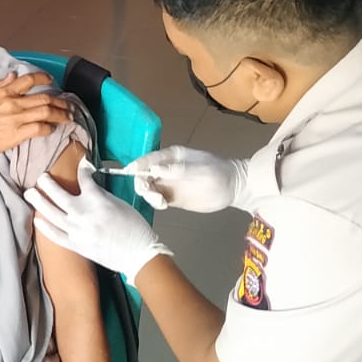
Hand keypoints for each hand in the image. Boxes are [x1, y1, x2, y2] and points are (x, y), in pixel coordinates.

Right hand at [0, 72, 71, 158]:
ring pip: (46, 113)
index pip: (28, 80)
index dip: (43, 78)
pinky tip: (52, 128)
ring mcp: (17, 119)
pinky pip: (40, 128)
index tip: (51, 80)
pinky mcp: (19, 133)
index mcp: (5, 93)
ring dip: (61, 114)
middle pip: (44, 98)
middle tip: (68, 105)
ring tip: (68, 117)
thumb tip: (13, 75)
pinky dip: (49, 128)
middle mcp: (13, 103)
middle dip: (60, 102)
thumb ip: (0, 84)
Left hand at [26, 158, 171, 285]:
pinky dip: (45, 228)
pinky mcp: (77, 246)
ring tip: (30, 193)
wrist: (138, 254)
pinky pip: (56, 236)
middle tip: (41, 177)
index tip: (81, 165)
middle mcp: (84, 214)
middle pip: (59, 195)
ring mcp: (78, 231)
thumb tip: (88, 188)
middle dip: (47, 184)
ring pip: (52, 214)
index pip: (84, 179)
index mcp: (98, 201)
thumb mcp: (120, 204)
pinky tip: (37, 220)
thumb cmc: (134, 228)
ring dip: (39, 202)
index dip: (82, 169)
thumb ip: (101, 195)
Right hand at [128, 145, 249, 212]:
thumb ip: (177, 170)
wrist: (234, 188)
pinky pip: (157, 200)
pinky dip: (155, 203)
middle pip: (144, 175)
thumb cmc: (218, 173)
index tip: (128, 172)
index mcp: (171, 156)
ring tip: (160, 202)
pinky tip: (163, 206)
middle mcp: (166, 169)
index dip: (137, 165)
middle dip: (142, 183)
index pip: (149, 159)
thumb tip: (155, 168)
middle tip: (150, 193)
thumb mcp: (200, 170)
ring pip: (149, 188)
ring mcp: (169, 184)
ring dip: (148, 195)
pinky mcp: (173, 198)